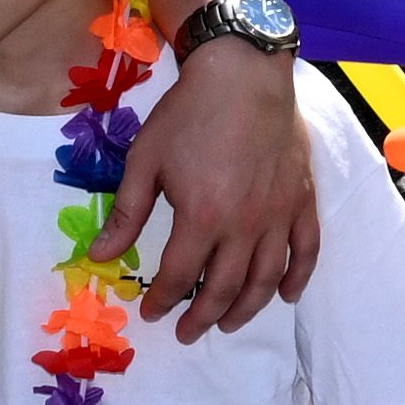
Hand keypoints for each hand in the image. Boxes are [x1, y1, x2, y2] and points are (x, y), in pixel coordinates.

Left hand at [118, 14, 328, 337]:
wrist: (244, 72)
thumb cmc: (189, 112)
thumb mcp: (146, 160)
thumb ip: (127, 214)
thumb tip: (99, 256)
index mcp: (202, 217)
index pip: (179, 276)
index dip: (162, 301)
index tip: (151, 312)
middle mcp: (245, 226)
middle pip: (223, 289)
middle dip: (201, 317)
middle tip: (187, 332)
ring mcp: (279, 215)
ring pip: (266, 280)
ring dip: (245, 309)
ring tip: (228, 323)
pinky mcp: (301, 201)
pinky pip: (306, 251)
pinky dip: (298, 279)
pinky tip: (286, 297)